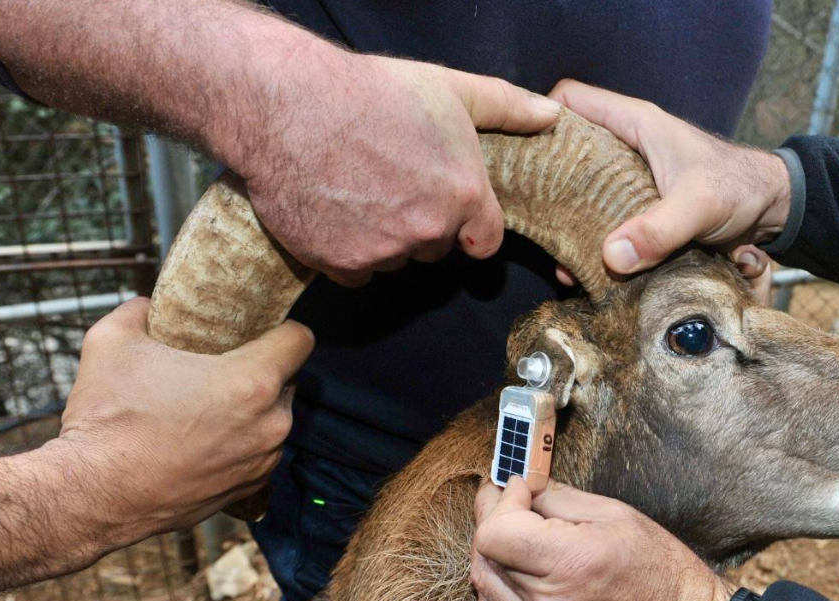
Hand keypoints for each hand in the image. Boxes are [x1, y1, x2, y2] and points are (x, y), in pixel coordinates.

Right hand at [54, 298, 313, 545]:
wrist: (91, 496)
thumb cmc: (106, 418)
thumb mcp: (112, 341)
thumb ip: (140, 310)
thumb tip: (150, 305)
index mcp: (252, 382)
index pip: (301, 339)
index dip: (281, 328)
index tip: (257, 330)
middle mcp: (271, 424)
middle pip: (287, 380)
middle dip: (261, 371)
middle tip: (221, 367)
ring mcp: (264, 461)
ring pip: (274, 420)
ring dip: (251, 411)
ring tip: (207, 407)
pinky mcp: (250, 490)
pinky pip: (259, 454)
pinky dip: (240, 445)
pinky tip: (204, 441)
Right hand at [224, 48, 560, 285]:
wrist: (286, 105)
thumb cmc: (371, 92)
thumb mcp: (450, 89)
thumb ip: (507, 106)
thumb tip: (551, 115)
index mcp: (465, 196)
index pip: (485, 241)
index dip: (469, 224)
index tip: (449, 207)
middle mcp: (429, 231)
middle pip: (436, 246)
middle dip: (421, 222)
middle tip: (391, 179)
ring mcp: (383, 252)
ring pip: (394, 258)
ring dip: (382, 236)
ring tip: (357, 188)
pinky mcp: (340, 265)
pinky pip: (354, 272)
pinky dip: (345, 250)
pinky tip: (332, 209)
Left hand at [471, 477, 732, 600]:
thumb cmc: (662, 570)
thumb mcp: (617, 515)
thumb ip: (558, 498)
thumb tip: (523, 487)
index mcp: (573, 563)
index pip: (496, 533)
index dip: (500, 502)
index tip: (520, 487)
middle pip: (484, 555)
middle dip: (491, 517)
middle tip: (510, 498)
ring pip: (484, 584)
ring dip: (490, 551)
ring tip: (514, 530)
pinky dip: (495, 585)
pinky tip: (517, 569)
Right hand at [549, 79, 790, 276]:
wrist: (773, 211)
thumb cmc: (740, 187)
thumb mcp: (699, 205)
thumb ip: (659, 229)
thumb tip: (611, 258)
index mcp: (634, 124)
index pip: (570, 100)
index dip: (542, 119)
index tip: (523, 154)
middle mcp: (625, 147)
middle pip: (567, 150)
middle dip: (546, 180)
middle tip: (528, 209)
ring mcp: (630, 180)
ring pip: (581, 190)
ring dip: (566, 219)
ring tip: (552, 247)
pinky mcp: (638, 210)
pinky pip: (602, 220)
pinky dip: (590, 242)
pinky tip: (578, 267)